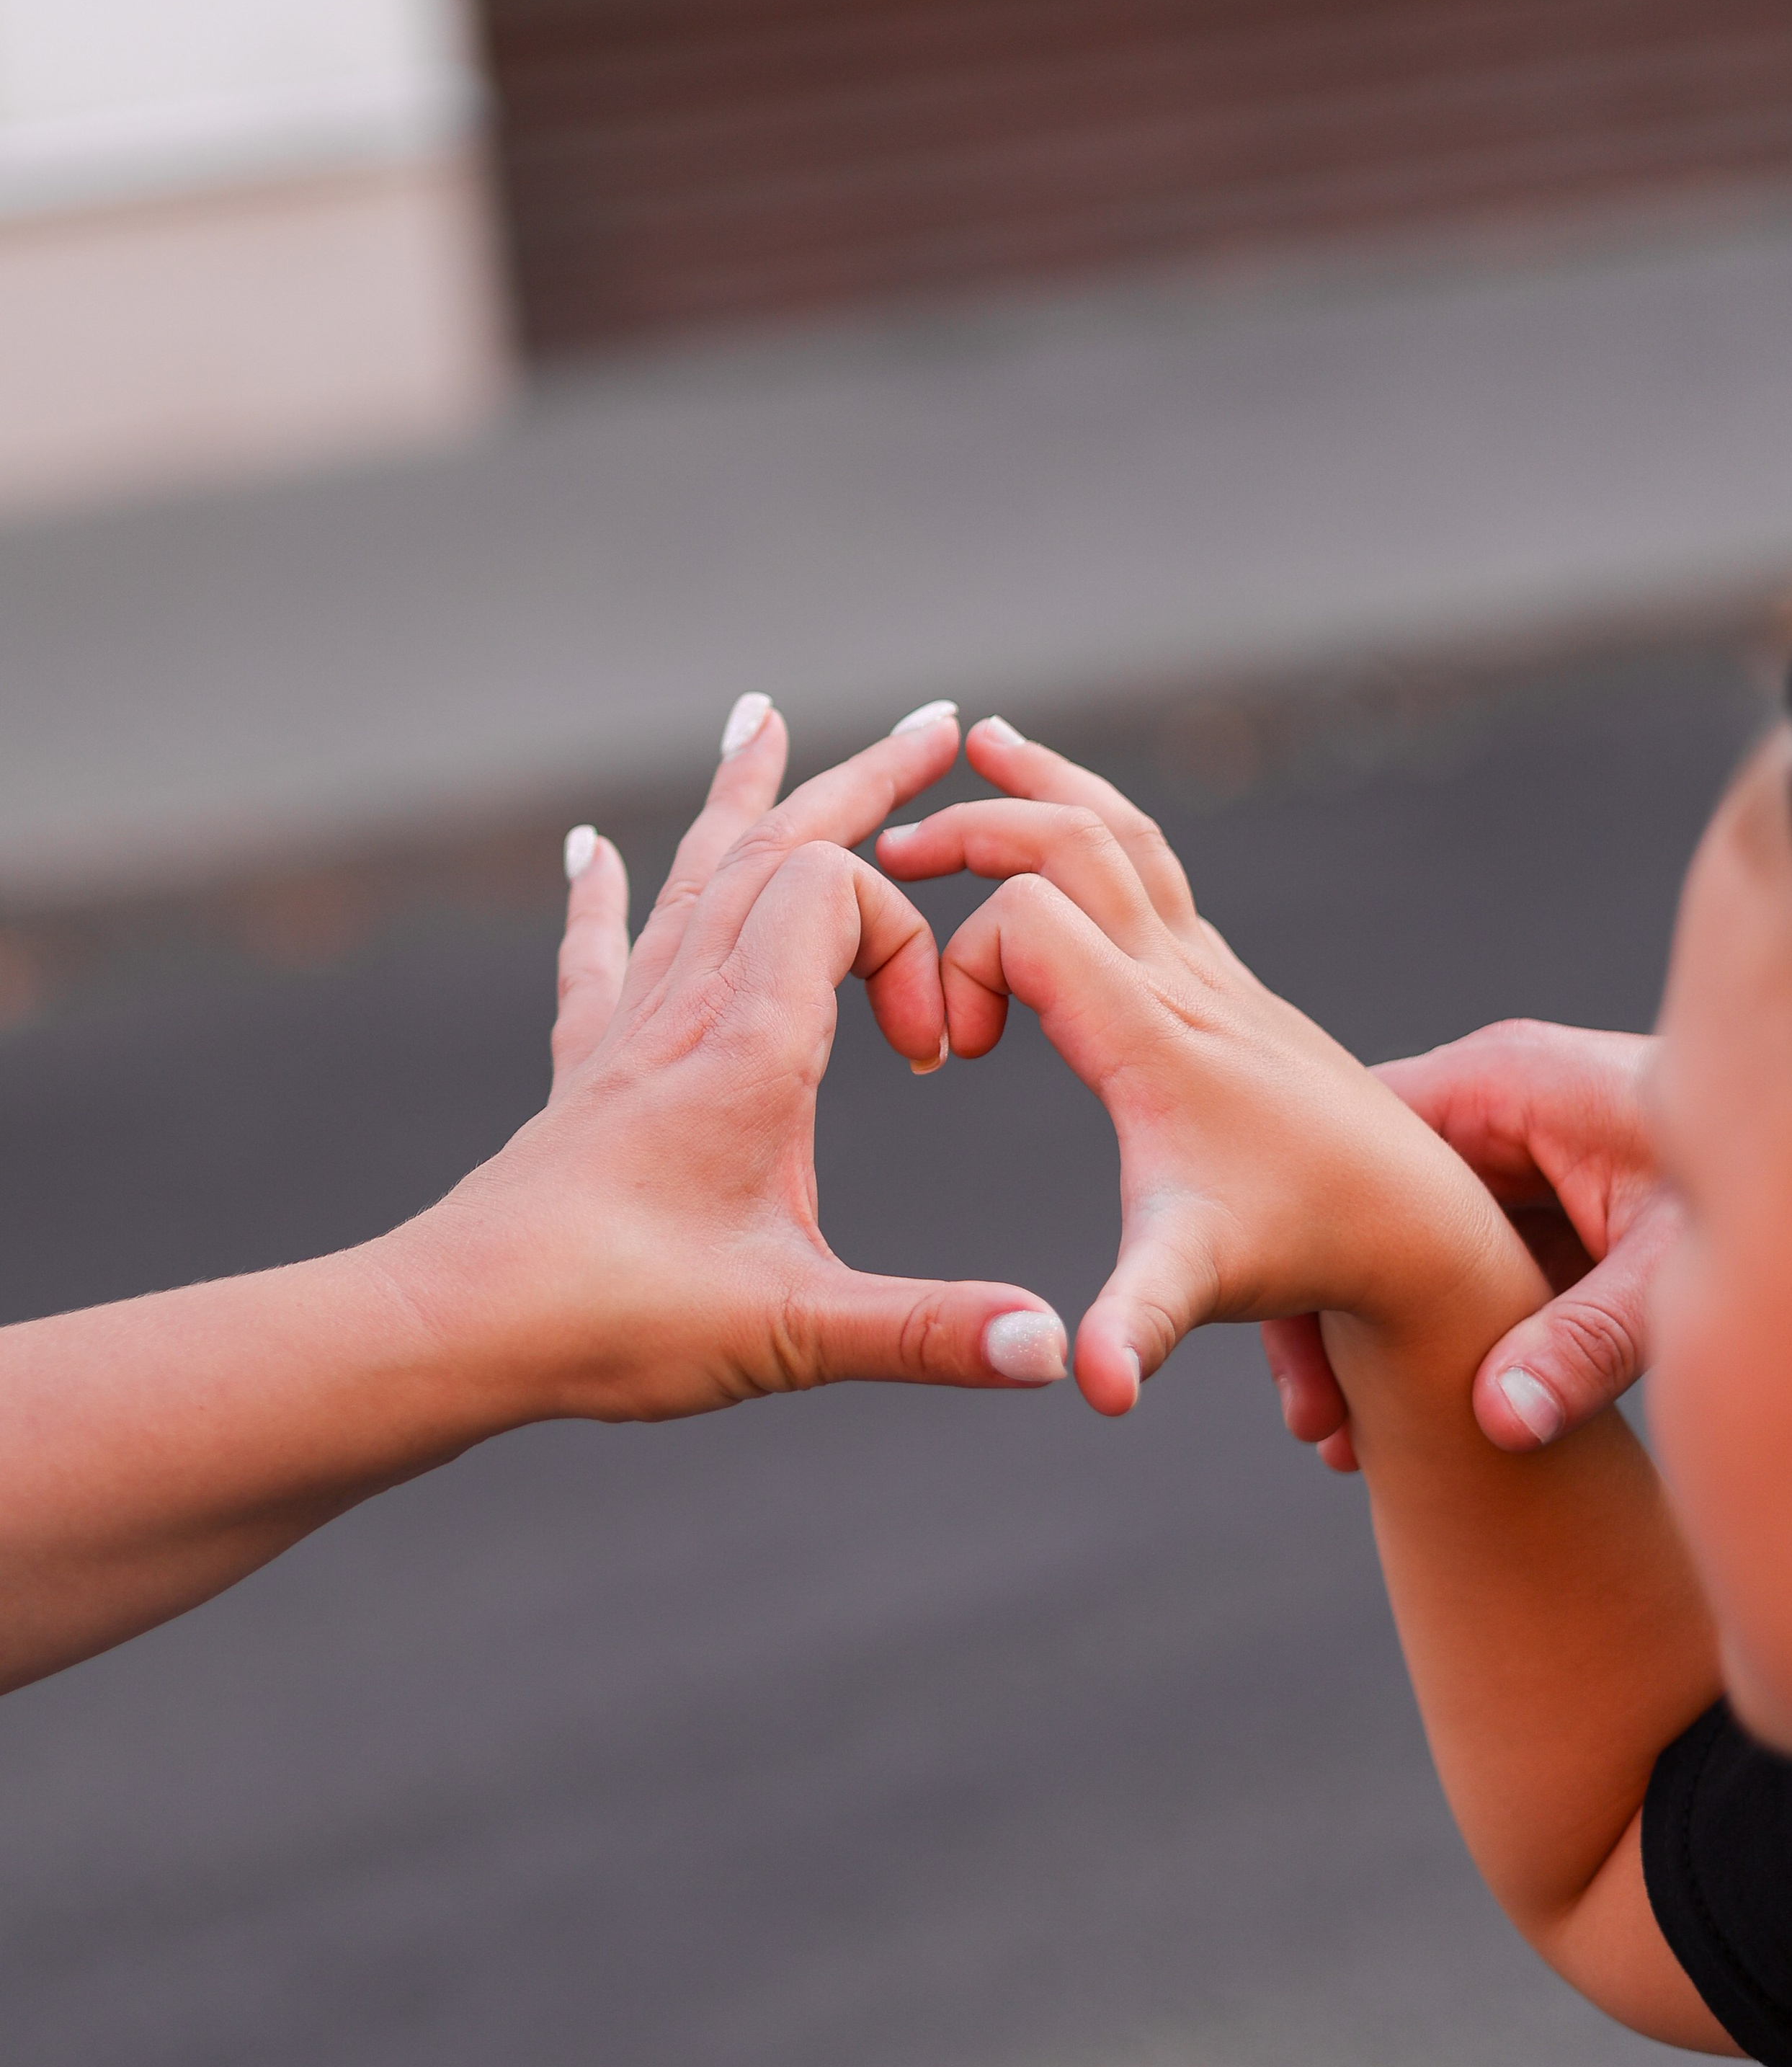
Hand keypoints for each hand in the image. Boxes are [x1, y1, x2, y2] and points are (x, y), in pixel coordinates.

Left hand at [399, 699, 1067, 1422]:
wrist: (460, 1328)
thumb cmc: (614, 1320)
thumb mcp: (796, 1333)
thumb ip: (931, 1333)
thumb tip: (1056, 1351)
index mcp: (748, 1049)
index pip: (840, 896)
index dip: (906, 943)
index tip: (926, 1054)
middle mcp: (686, 1013)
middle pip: (778, 849)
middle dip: (864, 781)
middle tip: (937, 722)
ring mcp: (629, 1035)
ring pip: (692, 877)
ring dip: (743, 795)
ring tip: (759, 715)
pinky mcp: (585, 1075)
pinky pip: (599, 955)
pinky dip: (602, 894)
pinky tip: (586, 849)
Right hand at [877, 718, 1510, 1417]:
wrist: (1415, 1225)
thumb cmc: (1298, 1249)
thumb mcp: (1199, 1283)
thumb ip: (1139, 1321)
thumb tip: (1094, 1387)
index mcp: (1155, 1032)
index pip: (1026, 921)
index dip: (958, 965)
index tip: (949, 1055)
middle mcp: (1187, 978)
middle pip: (1070, 838)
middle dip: (972, 831)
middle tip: (890, 855)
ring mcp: (1214, 967)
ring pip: (1124, 829)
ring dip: (1044, 785)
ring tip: (980, 745)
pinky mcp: (1227, 978)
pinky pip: (1153, 862)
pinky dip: (1091, 819)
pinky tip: (1059, 817)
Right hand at [1261, 1022, 1677, 1467]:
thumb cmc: (1757, 1184)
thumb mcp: (1673, 1264)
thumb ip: (1590, 1339)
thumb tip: (1500, 1422)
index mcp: (1504, 1082)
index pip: (1352, 1134)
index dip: (1308, 1236)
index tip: (1288, 1336)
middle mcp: (1493, 1107)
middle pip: (1359, 1200)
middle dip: (1328, 1308)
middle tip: (1316, 1420)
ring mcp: (1510, 1154)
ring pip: (1394, 1241)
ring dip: (1366, 1334)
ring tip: (1346, 1440)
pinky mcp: (1534, 1201)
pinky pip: (1446, 1263)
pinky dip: (1419, 1334)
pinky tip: (1405, 1419)